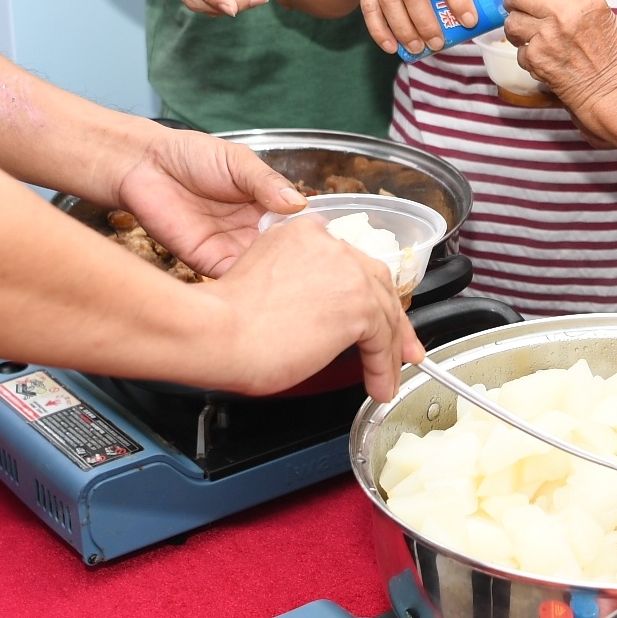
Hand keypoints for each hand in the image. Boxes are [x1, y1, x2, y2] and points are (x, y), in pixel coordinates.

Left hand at [109, 128, 303, 276]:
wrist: (146, 166)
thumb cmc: (192, 156)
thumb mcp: (239, 162)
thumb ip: (267, 182)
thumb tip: (300, 204)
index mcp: (265, 204)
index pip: (296, 225)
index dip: (311, 234)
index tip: (330, 243)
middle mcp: (251, 229)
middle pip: (282, 252)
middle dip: (297, 261)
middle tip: (318, 269)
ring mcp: (231, 247)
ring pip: (261, 269)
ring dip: (275, 275)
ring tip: (295, 278)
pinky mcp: (207, 261)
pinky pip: (233, 277)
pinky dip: (248, 282)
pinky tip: (262, 279)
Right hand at [204, 214, 422, 399]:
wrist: (216, 332)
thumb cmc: (224, 321)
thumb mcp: (267, 284)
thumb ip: (299, 285)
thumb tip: (321, 315)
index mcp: (304, 232)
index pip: (347, 263)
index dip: (364, 292)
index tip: (371, 317)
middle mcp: (330, 244)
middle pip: (375, 282)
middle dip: (391, 320)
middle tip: (400, 349)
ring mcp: (347, 271)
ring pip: (384, 312)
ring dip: (389, 350)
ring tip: (386, 379)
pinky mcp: (358, 305)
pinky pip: (382, 340)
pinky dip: (383, 367)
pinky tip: (378, 385)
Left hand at [502, 0, 616, 116]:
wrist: (610, 91)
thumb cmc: (610, 56)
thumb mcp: (603, 15)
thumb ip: (575, 1)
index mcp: (585, 0)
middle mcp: (564, 14)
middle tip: (515, 5)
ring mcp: (547, 36)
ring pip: (511, 21)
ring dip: (516, 27)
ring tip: (526, 34)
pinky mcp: (536, 58)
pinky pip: (519, 50)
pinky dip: (528, 55)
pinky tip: (542, 59)